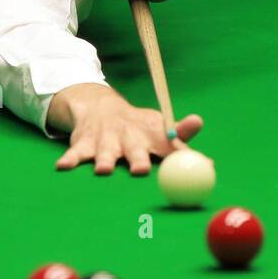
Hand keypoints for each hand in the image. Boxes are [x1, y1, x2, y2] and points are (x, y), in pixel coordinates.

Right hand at [48, 83, 202, 175]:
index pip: (170, 146)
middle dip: (137, 159)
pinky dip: (70, 159)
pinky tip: (64, 166)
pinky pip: (75, 152)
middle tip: (140, 170)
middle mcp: (129, 137)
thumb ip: (184, 149)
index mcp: (152, 136)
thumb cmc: (138, 128)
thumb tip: (213, 166)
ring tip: (104, 170)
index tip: (197, 163)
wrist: (102, 108)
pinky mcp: (84, 143)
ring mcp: (105, 140)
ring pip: (104, 152)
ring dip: (104, 160)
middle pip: (135, 150)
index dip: (182, 154)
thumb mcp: (162, 133)